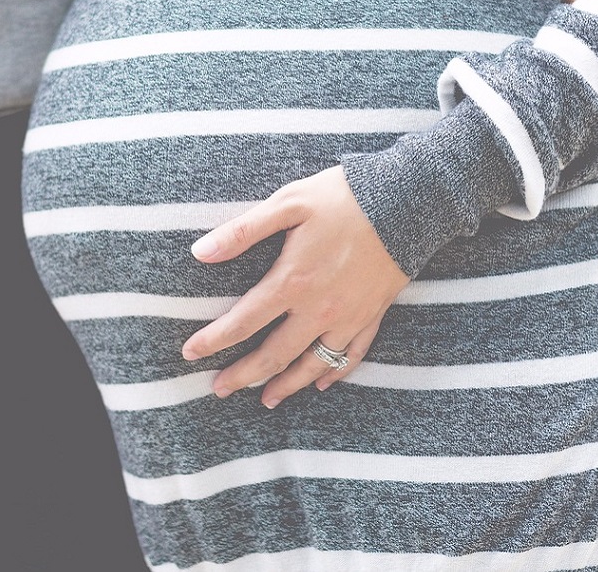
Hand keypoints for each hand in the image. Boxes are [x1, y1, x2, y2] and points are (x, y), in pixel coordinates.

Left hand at [181, 166, 409, 407]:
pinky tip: (321, 384)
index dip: (213, 341)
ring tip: (266, 400)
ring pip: (312, 365)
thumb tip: (200, 252)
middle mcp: (319, 309)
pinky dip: (334, 374)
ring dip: (286, 385)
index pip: (242, 322)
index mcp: (292, 281)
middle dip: (243, 376)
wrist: (407, 201)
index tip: (190, 353)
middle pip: (274, 355)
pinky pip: (351, 356)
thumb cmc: (344, 197)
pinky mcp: (373, 315)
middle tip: (219, 388)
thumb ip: (243, 231)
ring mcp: (348, 317)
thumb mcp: (288, 203)